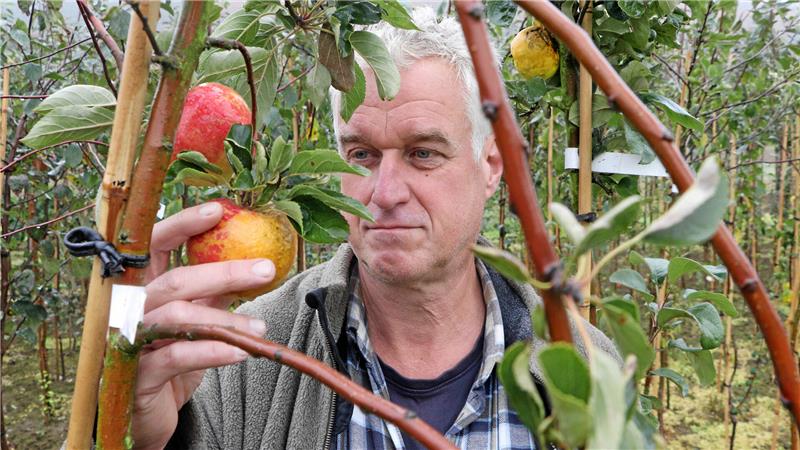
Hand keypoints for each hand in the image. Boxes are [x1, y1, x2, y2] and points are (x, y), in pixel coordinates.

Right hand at [131, 202, 274, 449]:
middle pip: (175, 279)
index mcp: (143, 287)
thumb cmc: (171, 360)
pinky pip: (175, 357)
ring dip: (225, 319)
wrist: (147, 416)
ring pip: (177, 317)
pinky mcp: (136, 375)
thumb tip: (253, 264)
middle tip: (266, 269)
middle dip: (224, 271)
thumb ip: (214, 293)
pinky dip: (210, 351)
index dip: (182, 224)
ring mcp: (129, 341)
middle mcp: (130, 308)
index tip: (217, 210)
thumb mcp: (196, 320)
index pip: (155, 244)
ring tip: (261, 328)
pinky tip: (240, 352)